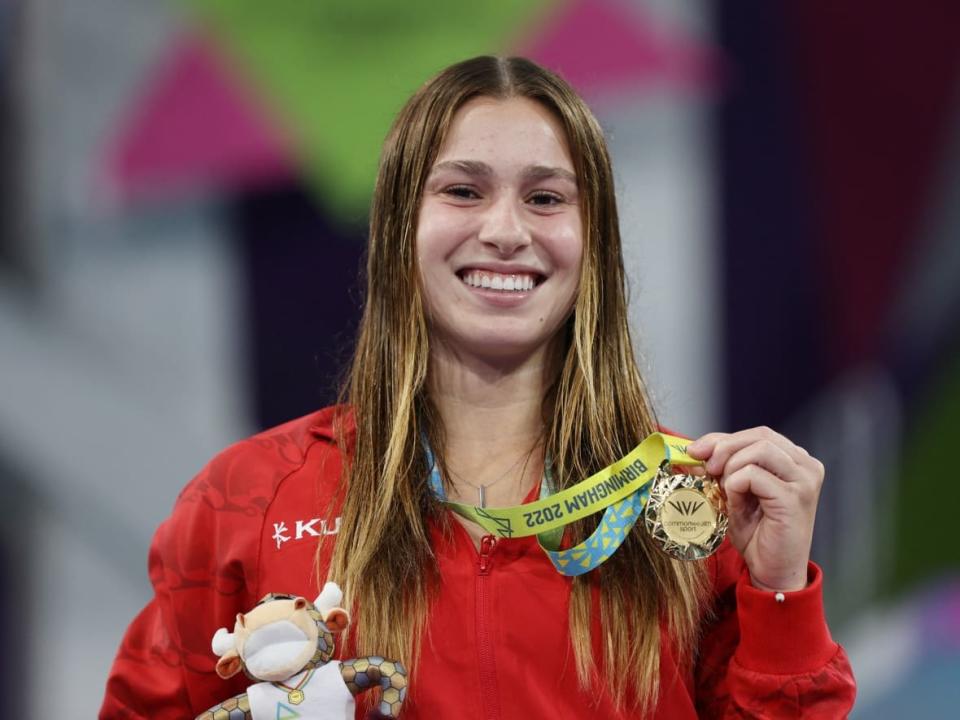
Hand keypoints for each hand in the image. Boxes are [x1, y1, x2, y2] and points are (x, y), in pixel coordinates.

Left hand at [686, 427, 823, 591]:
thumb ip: (721, 468)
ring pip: (759, 449)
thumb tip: (692, 450)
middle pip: (760, 435)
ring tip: (722, 488)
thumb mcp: (734, 493)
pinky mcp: (795, 498)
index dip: (723, 438)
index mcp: (795, 461)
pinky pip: (754, 474)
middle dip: (723, 447)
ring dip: (730, 466)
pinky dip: (735, 483)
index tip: (695, 451)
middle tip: (705, 468)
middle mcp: (806, 466)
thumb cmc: (757, 535)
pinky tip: (734, 501)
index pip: (758, 434)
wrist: (772, 572)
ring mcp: (804, 481)